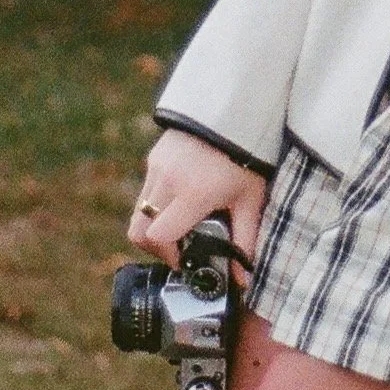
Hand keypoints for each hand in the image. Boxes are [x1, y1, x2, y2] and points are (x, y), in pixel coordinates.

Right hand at [129, 128, 267, 274]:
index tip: (185, 260)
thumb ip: (245, 240)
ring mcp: (157, 167)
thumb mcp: (251, 199)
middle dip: (154, 247)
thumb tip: (243, 280)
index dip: (168, 256)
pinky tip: (183, 197)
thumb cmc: (248, 156)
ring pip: (138, 211)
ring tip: (182, 224)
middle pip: (138, 231)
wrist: (236, 109)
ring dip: (155, 225)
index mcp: (193, 193)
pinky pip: (147, 190)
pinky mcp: (155, 157)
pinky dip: (158, 202)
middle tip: (179, 248)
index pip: (159, 237)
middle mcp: (169, 181)